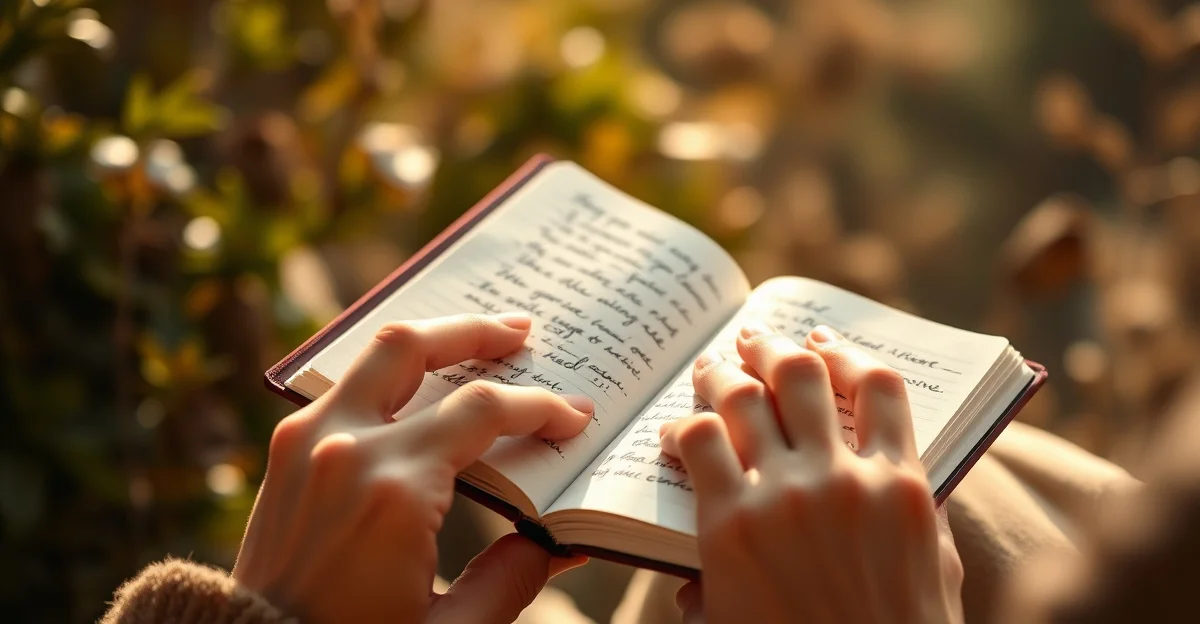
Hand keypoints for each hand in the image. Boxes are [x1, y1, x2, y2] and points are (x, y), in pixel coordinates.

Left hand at [232, 313, 591, 622]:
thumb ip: (514, 577)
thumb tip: (566, 539)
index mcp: (393, 492)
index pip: (483, 413)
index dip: (539, 408)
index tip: (574, 417)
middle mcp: (344, 448)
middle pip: (417, 348)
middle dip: (478, 332)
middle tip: (523, 332)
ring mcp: (305, 443)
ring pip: (375, 356)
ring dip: (432, 340)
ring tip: (476, 341)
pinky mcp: (285, 454)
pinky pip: (345, 387)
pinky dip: (391, 372)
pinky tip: (420, 384)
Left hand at [661, 324, 963, 623]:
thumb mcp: (936, 572)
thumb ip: (920, 512)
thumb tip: (895, 470)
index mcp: (904, 486)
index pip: (878, 385)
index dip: (843, 352)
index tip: (819, 340)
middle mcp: (846, 478)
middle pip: (803, 374)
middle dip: (771, 347)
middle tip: (750, 339)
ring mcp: (788, 497)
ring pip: (745, 397)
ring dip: (723, 373)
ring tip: (709, 368)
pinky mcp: (731, 526)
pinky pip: (700, 443)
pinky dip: (686, 425)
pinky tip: (675, 430)